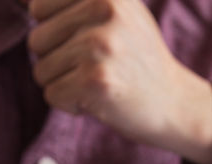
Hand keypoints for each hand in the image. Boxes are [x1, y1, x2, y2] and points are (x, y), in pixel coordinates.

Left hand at [27, 0, 211, 163]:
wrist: (174, 102)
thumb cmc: (137, 57)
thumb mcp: (116, 10)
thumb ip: (77, 1)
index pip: (38, 8)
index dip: (56, 32)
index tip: (86, 41)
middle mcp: (103, 9)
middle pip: (36, 41)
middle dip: (58, 61)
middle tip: (96, 65)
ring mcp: (99, 45)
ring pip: (41, 70)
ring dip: (65, 84)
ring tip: (100, 81)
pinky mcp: (95, 80)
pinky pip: (52, 94)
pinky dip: (71, 104)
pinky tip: (100, 99)